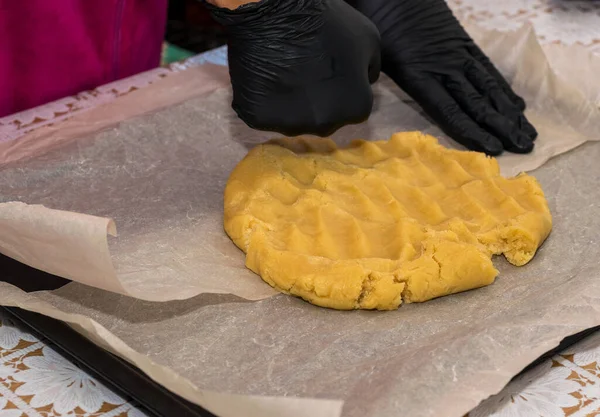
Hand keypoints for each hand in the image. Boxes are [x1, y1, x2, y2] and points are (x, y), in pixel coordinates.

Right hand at [206, 0, 380, 136]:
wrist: (275, 11)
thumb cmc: (326, 21)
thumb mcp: (368, 38)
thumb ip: (370, 69)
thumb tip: (364, 83)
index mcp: (356, 108)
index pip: (352, 108)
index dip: (339, 87)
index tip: (327, 70)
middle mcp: (325, 125)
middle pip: (323, 119)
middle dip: (318, 101)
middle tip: (306, 72)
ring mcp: (290, 125)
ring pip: (293, 122)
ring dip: (291, 105)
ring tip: (285, 74)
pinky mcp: (259, 120)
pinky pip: (265, 117)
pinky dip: (264, 103)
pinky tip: (266, 80)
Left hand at [346, 0, 536, 154]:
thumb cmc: (380, 28)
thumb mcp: (376, 61)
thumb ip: (383, 87)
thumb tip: (370, 109)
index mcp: (418, 77)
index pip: (449, 112)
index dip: (472, 132)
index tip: (494, 149)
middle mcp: (444, 68)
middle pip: (476, 103)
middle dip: (502, 127)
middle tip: (524, 148)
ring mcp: (458, 55)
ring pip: (488, 88)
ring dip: (509, 113)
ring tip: (528, 133)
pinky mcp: (466, 43)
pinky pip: (488, 69)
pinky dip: (504, 89)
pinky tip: (517, 106)